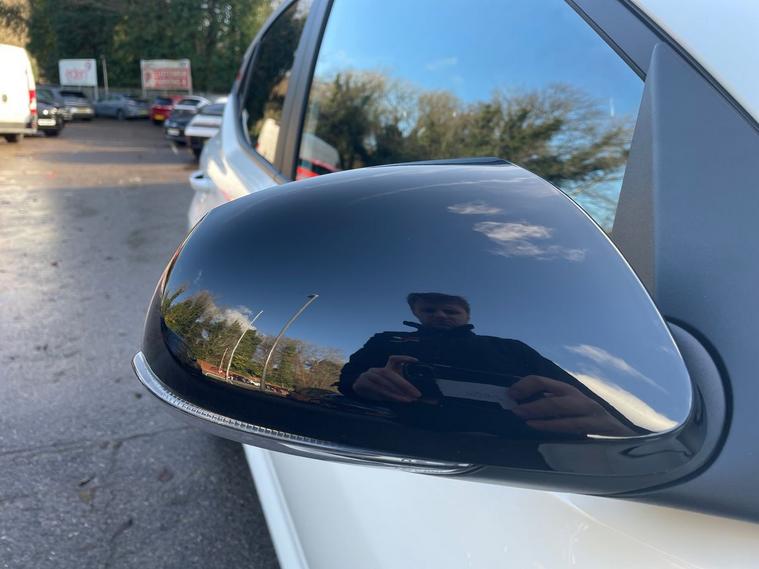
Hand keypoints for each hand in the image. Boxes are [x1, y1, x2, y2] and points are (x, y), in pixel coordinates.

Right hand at [352, 356, 421, 402]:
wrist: (357, 391)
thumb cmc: (377, 389)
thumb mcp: (389, 388)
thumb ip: (398, 388)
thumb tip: (412, 395)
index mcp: (383, 368)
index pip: (394, 359)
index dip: (404, 358)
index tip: (416, 361)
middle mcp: (376, 370)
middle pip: (390, 374)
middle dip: (405, 385)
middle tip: (416, 394)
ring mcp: (368, 375)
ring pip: (384, 382)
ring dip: (397, 392)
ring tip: (408, 400)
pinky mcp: (362, 383)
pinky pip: (377, 389)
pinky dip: (388, 394)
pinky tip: (397, 400)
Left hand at [509, 375, 634, 435]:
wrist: (627, 439)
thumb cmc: (591, 425)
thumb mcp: (570, 411)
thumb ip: (551, 406)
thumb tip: (522, 405)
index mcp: (569, 392)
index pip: (543, 381)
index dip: (525, 385)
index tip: (510, 394)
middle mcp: (580, 399)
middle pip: (552, 396)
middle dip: (531, 401)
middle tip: (514, 409)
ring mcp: (591, 413)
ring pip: (562, 409)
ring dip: (540, 413)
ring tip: (523, 418)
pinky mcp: (600, 428)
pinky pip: (574, 426)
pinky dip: (554, 426)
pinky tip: (541, 428)